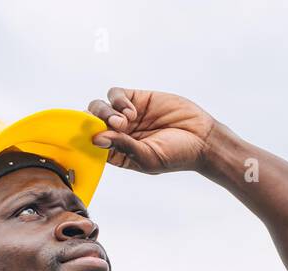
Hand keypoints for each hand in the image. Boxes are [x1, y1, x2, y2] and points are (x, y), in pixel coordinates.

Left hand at [86, 87, 217, 173]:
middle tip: (116, 126)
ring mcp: (125, 115)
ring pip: (99, 107)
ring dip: (106, 112)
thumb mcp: (147, 158)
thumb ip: (122, 147)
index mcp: (117, 153)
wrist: (202, 138)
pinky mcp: (137, 98)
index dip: (85, 140)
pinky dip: (118, 100)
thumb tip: (96, 138)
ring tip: (125, 121)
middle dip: (96, 123)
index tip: (90, 139)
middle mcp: (118, 133)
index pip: (91, 144)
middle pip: (91, 123)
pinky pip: (115, 94)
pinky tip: (132, 111)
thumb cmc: (176, 155)